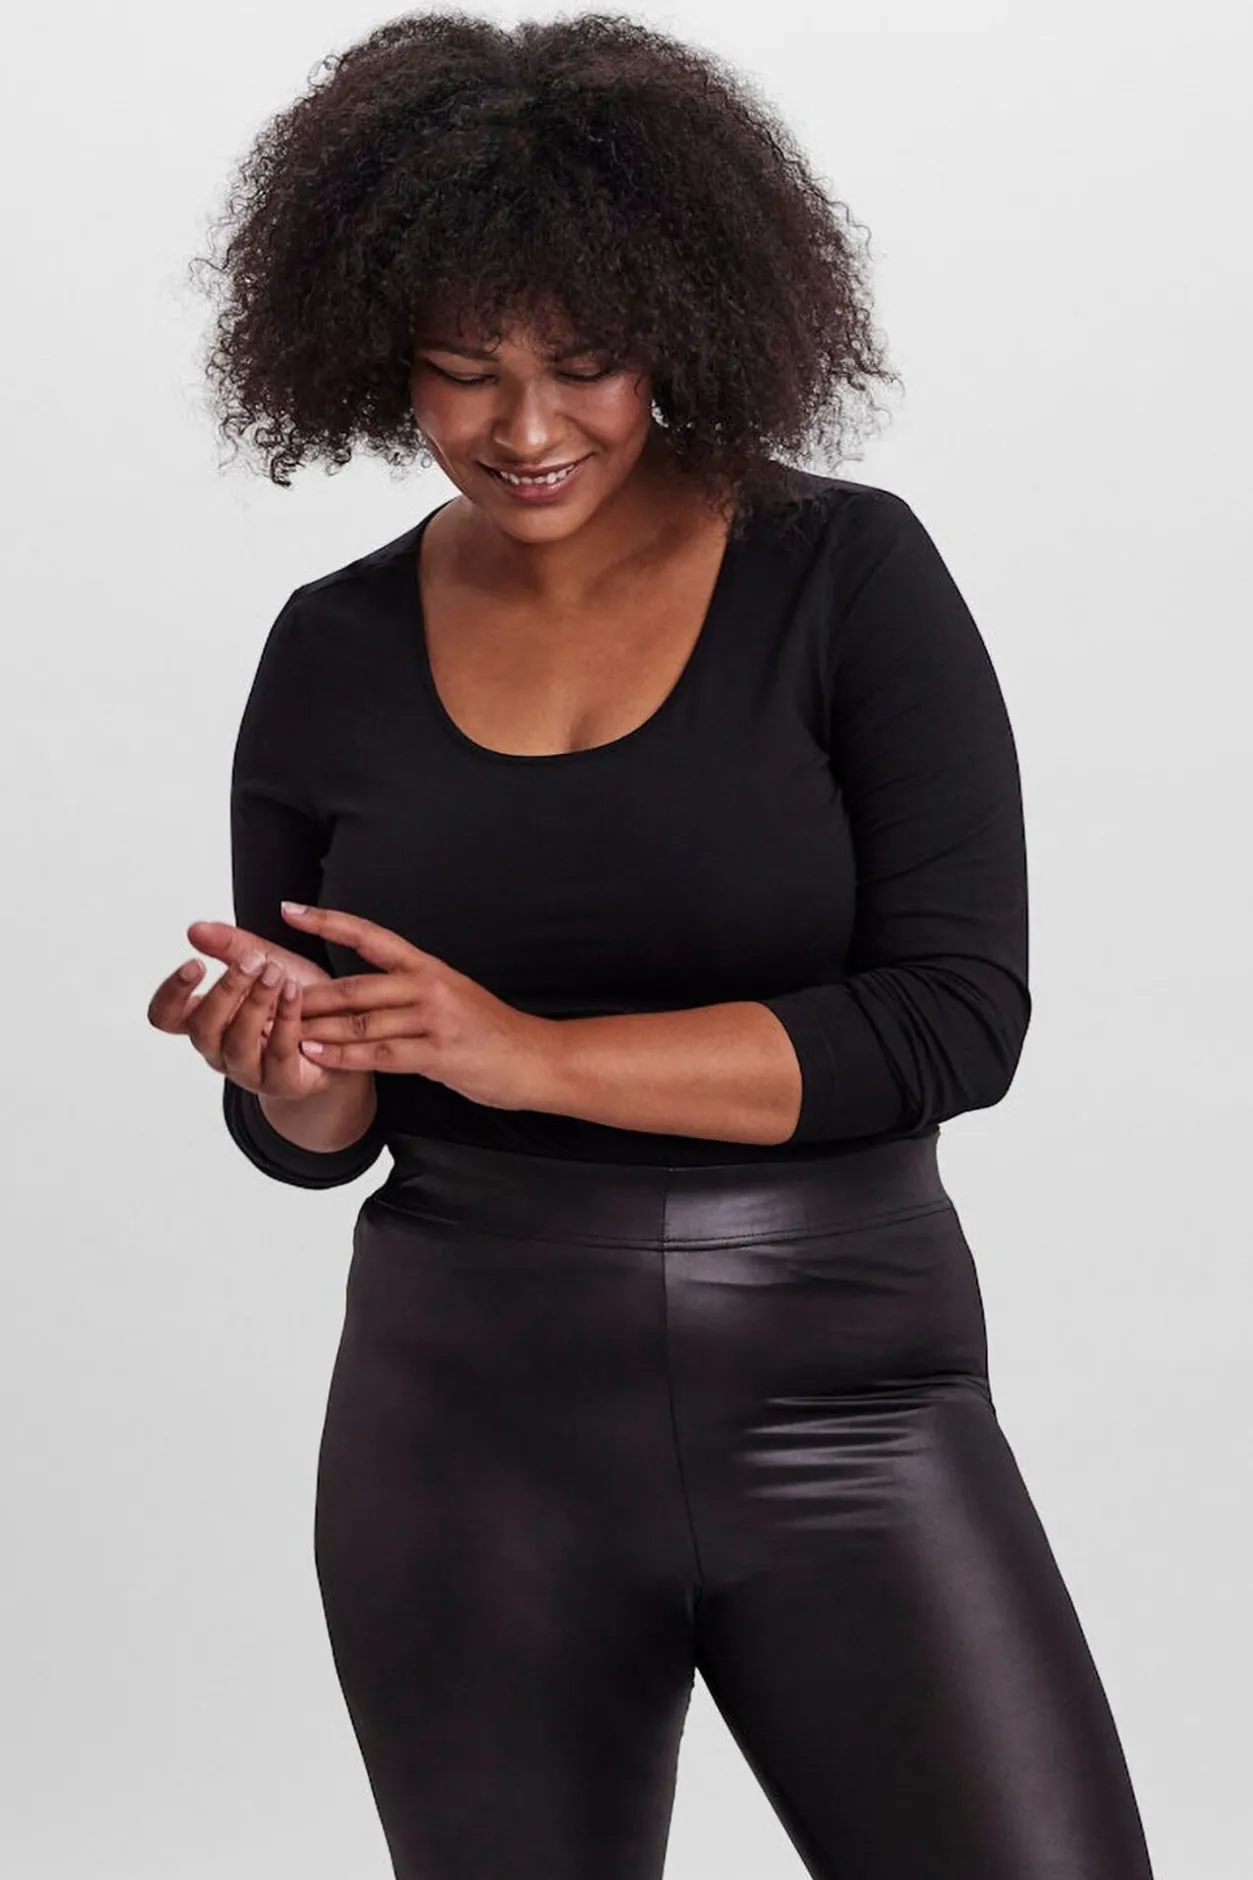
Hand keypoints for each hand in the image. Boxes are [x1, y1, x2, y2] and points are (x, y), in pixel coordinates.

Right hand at [147, 919, 345, 1101]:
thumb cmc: (296, 999)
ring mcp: (248, 1070)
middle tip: (252, 961)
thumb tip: (195, 929)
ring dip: (256, 1003)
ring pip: (238, 1043)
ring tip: (276, 972)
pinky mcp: (282, 1082)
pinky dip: (286, 1018)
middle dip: (225, 991)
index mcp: (207, 1020)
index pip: (166, 1016)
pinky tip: (294, 991)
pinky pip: (278, 1053)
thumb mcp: (266, 962)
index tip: (196, 963)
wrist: (342, 1030)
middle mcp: (219, 1049)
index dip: (172, 993)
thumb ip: (231, 946)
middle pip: (202, 1029)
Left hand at [281, 902, 557, 1111]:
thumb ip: (409, 991)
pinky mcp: (439, 1053)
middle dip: (307, 994)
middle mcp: (429, 986)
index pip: (370, 936)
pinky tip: (315, 1056)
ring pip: (363, 1022)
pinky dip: (343, 1055)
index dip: (328, 921)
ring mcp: (435, 1019)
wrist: (535, 1058)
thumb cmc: (489, 1031)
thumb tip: (362, 992)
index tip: (290, 910)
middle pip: (355, 986)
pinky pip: (381, 1054)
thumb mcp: (451, 996)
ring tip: (279, 1029)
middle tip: (266, 995)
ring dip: (316, 1028)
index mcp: (428, 967)